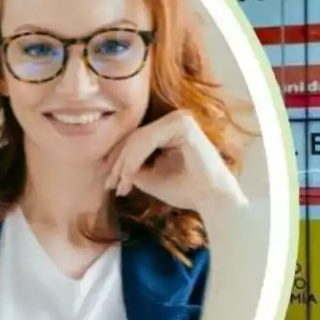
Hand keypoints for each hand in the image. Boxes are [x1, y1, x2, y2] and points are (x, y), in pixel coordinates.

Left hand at [105, 110, 246, 220]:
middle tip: (110, 185)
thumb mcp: (149, 176)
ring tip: (119, 185)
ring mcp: (179, 119)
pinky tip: (128, 176)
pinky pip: (148, 140)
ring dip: (125, 163)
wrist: (212, 200)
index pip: (136, 140)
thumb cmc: (185, 189)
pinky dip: (135, 159)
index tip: (110, 184)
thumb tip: (107, 163)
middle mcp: (174, 119)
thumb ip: (131, 166)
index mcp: (168, 129)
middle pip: (135, 138)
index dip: (119, 161)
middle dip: (119, 163)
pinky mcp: (182, 124)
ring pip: (139, 139)